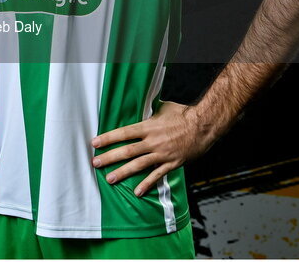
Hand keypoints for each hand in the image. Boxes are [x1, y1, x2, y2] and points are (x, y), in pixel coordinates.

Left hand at [90, 101, 212, 196]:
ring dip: (123, 172)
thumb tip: (142, 107)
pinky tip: (137, 192)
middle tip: (95, 163)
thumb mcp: (163, 108)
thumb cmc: (184, 114)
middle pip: (127, 150)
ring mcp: (162, 154)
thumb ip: (150, 112)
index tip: (95, 142)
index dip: (108, 138)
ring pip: (138, 165)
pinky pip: (157, 175)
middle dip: (109, 157)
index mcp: (149, 126)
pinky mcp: (172, 163)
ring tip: (109, 178)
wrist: (203, 125)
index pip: (124, 133)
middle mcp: (153, 141)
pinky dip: (147, 184)